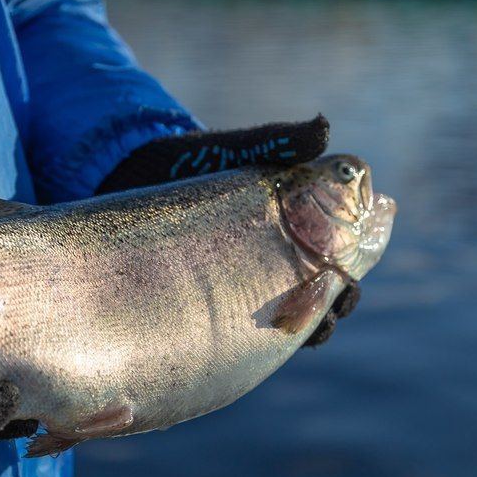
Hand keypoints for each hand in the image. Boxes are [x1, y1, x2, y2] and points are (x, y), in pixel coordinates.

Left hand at [96, 115, 358, 346]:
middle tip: (323, 318)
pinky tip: (243, 350)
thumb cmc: (192, 159)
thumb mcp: (236, 149)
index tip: (347, 286)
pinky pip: (225, 330)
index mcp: (286, 230)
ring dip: (291, 332)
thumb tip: (325, 126)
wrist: (129, 170)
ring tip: (290, 335)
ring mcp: (231, 281)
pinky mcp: (196, 296)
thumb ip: (278, 142)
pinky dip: (241, 341)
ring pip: (273, 319)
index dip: (344, 279)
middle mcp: (265, 260)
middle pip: (311, 297)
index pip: (330, 263)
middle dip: (325, 312)